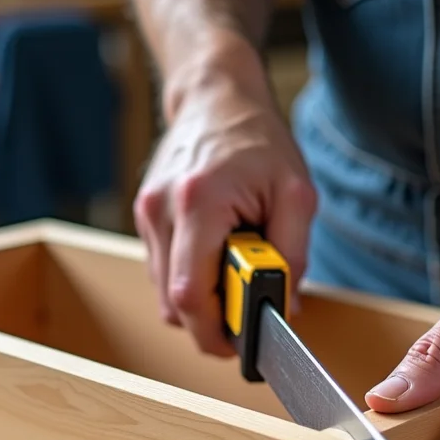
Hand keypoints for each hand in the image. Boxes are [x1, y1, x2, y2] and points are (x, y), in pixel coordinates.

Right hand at [133, 61, 315, 355]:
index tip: (242, 343)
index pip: (191, 295)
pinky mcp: (143, 217)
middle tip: (244, 315)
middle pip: (172, 303)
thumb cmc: (257, 140)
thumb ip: (291, 253)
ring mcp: (146, 214)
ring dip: (200, 300)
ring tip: (233, 273)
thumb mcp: (296, 193)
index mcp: (199, 202)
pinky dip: (189, 278)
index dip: (216, 331)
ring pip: (164, 292)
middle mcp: (161, 210)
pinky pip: (162, 271)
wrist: (214, 97)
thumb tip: (284, 306)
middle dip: (210, 322)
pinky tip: (215, 255)